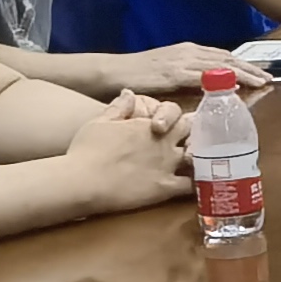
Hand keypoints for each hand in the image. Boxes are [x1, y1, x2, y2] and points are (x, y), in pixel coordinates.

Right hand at [65, 93, 191, 212]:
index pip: (175, 113)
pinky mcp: (165, 188)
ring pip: (195, 156)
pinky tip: (196, 185)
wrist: (83, 181)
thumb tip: (129, 93)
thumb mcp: (100, 122)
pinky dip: (197, 183)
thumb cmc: (87, 150)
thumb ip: (119, 107)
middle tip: (186, 141)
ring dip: (195, 157)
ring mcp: (167, 164)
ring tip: (193, 162)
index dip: (175, 119)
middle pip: (190, 131)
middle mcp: (163, 141)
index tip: (172, 125)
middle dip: (189, 134)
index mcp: (148, 123)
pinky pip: (191, 185)